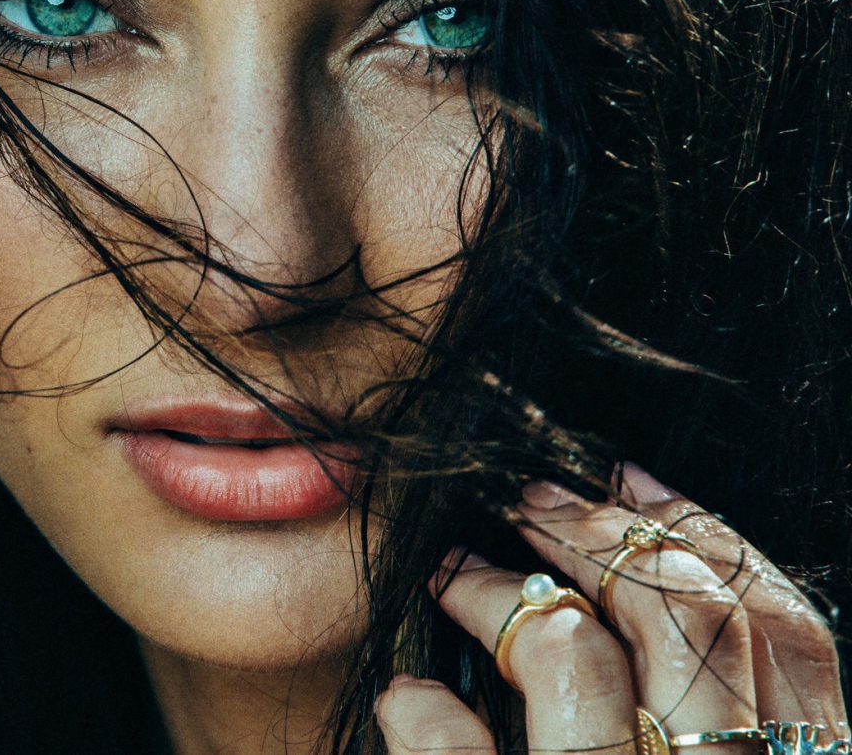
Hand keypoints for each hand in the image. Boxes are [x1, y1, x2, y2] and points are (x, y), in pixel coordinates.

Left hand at [375, 463, 846, 754]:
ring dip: (495, 591)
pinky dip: (427, 712)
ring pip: (572, 651)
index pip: (787, 632)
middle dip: (598, 532)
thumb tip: (654, 581)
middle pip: (687, 614)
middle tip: (526, 497)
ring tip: (449, 571)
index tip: (628, 479)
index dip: (709, 537)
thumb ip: (716, 717)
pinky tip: (409, 699)